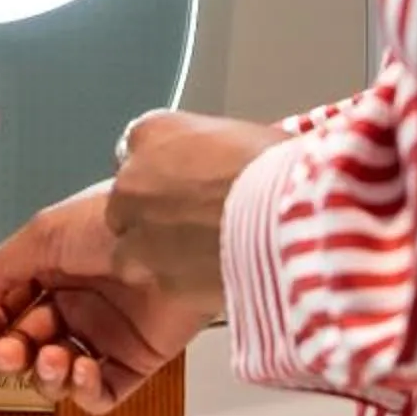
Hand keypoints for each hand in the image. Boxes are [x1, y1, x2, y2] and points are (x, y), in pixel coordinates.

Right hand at [0, 186, 217, 415]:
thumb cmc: (110, 227)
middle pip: (26, 345)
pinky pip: (101, 395)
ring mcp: (106, 336)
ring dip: (43, 373)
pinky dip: (84, 391)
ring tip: (50, 355)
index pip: (6, 308)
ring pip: (57, 375)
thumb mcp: (39, 238)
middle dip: (8, 352)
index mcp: (52, 270)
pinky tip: (82, 369)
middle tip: (4, 350)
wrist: (171, 239)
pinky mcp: (136, 362)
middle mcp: (77, 304)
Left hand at [105, 111, 298, 306]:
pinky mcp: (159, 278)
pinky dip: (184, 283)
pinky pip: (162, 284)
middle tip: (199, 221)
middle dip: (155, 214)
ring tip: (204, 255)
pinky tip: (217, 276)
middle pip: (128, 201)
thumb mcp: (246, 136)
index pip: (140, 148)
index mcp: (153, 132)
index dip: (166, 170)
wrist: (288, 218)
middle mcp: (134, 180)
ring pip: (131, 250)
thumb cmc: (279, 169)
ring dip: (158, 254)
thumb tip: (231, 163)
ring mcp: (139, 233)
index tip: (188, 181)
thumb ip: (217, 150)